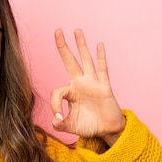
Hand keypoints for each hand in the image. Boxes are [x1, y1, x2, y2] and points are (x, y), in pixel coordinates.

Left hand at [50, 28, 125, 145]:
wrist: (107, 131)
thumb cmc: (89, 126)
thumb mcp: (71, 126)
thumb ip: (60, 125)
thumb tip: (54, 121)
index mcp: (70, 92)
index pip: (57, 92)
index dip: (54, 105)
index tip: (57, 118)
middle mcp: (80, 84)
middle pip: (70, 62)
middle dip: (63, 47)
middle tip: (57, 30)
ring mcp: (92, 83)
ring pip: (86, 60)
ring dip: (81, 45)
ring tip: (77, 30)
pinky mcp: (104, 87)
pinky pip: (102, 70)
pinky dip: (101, 58)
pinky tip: (99, 45)